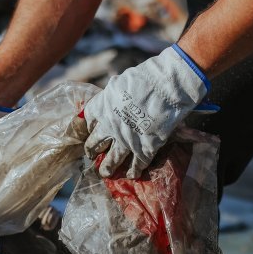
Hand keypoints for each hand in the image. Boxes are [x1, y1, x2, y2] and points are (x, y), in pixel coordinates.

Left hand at [83, 44, 215, 178]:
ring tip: (105, 173)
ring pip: (112, 160)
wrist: (164, 88)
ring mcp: (125, 140)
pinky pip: (136, 164)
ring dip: (108, 168)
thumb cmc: (144, 79)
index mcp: (102, 108)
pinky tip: (133, 174)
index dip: (89, 127)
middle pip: (94, 143)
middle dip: (92, 150)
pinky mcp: (143, 149)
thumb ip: (113, 95)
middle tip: (91, 155)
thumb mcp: (121, 84)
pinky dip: (134, 171)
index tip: (90, 131)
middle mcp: (109, 127)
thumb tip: (112, 95)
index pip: (88, 121)